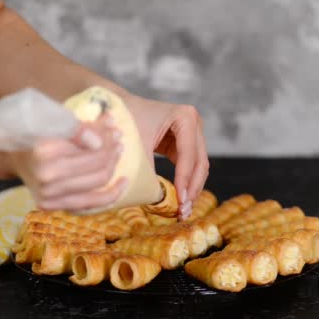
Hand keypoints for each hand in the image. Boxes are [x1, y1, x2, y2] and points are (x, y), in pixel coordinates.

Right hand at [7, 115, 127, 211]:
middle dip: (112, 150)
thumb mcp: (52, 118)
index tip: (113, 127)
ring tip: (118, 154)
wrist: (9, 155)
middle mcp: (46, 175)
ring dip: (114, 167)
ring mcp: (48, 194)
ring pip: (98, 182)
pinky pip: (90, 204)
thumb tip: (111, 126)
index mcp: (45, 149)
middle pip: (97, 164)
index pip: (92, 145)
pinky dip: (111, 195)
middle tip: (118, 139)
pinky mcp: (51, 206)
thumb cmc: (34, 132)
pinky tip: (122, 183)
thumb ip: (82, 125)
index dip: (107, 136)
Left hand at [125, 94, 208, 218]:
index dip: (184, 179)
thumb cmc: (125, 120)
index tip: (179, 200)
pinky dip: (186, 184)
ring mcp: (193, 133)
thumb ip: (146, 169)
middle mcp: (194, 123)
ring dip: (192, 190)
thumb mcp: (136, 144)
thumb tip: (156, 198)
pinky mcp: (186, 144)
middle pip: (200, 162)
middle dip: (192, 188)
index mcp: (185, 117)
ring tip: (183, 211)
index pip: (188, 154)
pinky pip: (190, 168)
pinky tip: (180, 201)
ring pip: (199, 168)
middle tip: (183, 211)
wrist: (119, 106)